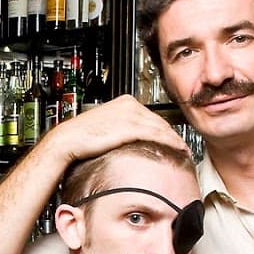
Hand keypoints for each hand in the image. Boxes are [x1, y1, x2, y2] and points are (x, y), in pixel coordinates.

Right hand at [41, 95, 191, 166]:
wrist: (69, 141)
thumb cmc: (82, 138)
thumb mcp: (105, 129)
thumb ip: (120, 130)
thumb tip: (126, 140)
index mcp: (123, 103)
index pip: (151, 115)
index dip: (164, 128)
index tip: (172, 138)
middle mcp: (129, 105)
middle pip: (159, 120)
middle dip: (173, 134)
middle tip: (184, 146)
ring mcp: (131, 115)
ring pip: (161, 126)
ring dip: (175, 139)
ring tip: (184, 150)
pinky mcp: (131, 127)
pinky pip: (157, 134)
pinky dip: (170, 142)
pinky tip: (177, 149)